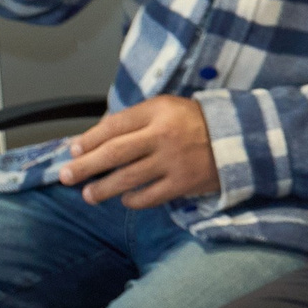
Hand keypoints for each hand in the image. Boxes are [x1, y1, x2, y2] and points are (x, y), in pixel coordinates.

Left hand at [56, 97, 219, 206]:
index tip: (74, 150)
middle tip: (66, 176)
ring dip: (102, 189)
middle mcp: (163, 135)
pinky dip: (132, 200)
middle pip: (113, 153)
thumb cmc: (197, 122)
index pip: (113, 125)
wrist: (242, 139)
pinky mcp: (183, 183)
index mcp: (158, 111)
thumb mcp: (167, 108)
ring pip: (126, 178)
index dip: (89, 139)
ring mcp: (173, 161)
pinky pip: (148, 196)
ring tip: (88, 195)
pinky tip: (125, 199)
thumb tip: (97, 136)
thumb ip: (135, 119)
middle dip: (85, 166)